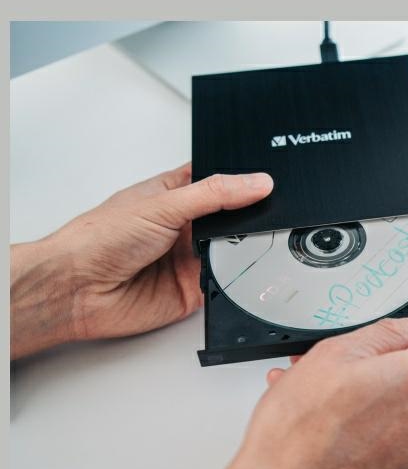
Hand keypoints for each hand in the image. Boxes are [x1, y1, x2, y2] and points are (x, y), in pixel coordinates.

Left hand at [10, 164, 272, 358]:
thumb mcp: (164, 204)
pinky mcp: (194, 289)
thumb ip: (215, 194)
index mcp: (173, 194)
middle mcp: (183, 226)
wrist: (78, 289)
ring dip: (239, 251)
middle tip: (262, 214)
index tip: (268, 180)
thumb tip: (256, 183)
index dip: (243, 179)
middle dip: (247, 218)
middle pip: (232, 218)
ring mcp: (189, 258)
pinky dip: (232, 281)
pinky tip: (229, 272)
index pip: (218, 180)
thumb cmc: (98, 239)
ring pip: (233, 252)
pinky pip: (226, 284)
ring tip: (241, 244)